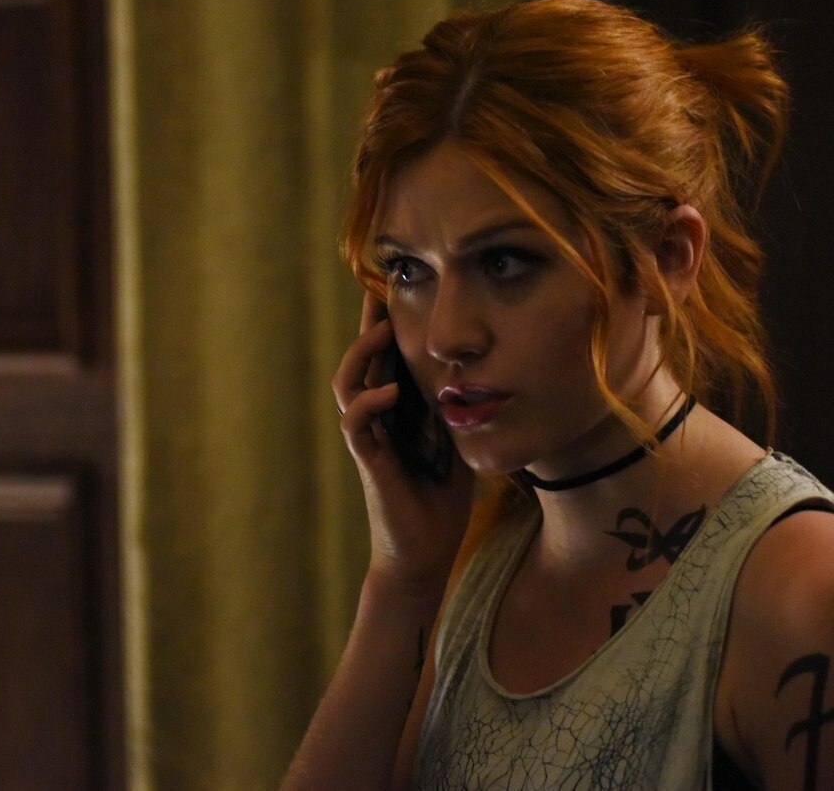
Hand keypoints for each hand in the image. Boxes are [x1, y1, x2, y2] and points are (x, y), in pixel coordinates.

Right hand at [332, 293, 473, 588]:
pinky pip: (355, 424)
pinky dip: (368, 404)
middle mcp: (376, 417)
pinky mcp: (368, 461)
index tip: (399, 286)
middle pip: (360, 358)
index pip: (386, 356)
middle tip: (383, 289)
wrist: (423, 551)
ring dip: (363, 355)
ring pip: (347, 383)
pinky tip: (388, 392)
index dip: (388, 322)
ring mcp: (368, 437)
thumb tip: (488, 373)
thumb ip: (460, 407)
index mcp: (396, 409)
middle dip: (369, 323)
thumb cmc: (441, 499)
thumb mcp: (458, 440)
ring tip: (383, 332)